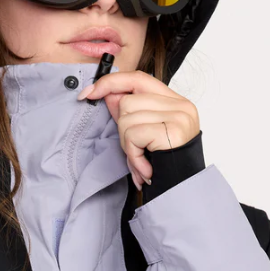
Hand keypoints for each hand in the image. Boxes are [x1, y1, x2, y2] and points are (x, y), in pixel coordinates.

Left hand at [77, 70, 200, 189]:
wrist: (180, 192)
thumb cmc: (162, 166)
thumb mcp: (141, 136)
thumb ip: (128, 113)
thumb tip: (107, 93)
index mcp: (175, 101)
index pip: (138, 78)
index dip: (111, 83)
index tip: (88, 93)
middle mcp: (181, 105)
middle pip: (128, 101)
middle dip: (122, 129)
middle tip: (137, 151)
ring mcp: (179, 116)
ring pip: (127, 118)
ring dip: (128, 145)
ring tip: (142, 161)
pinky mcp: (172, 130)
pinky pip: (133, 134)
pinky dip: (133, 154)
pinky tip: (146, 168)